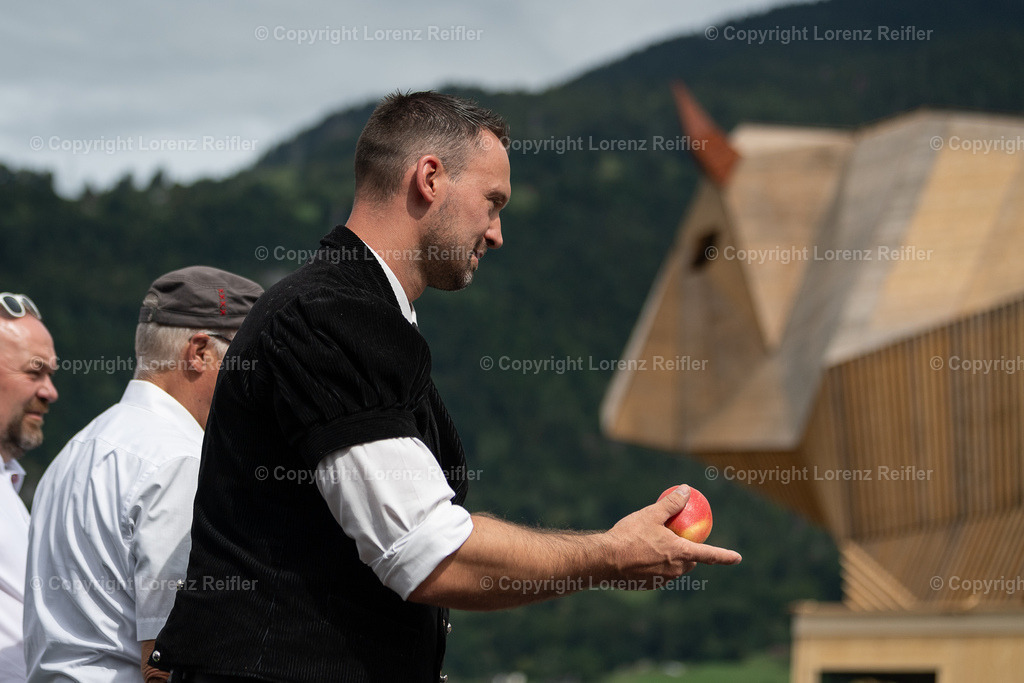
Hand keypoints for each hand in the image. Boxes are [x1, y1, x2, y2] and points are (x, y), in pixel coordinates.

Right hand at [602, 485, 740, 583]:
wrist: (604, 560)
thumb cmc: (629, 536)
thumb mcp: (651, 514)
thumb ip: (671, 504)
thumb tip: (686, 490)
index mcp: (680, 553)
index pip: (710, 555)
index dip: (725, 556)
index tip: (738, 558)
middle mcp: (675, 570)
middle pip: (690, 562)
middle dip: (690, 553)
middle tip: (678, 538)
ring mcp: (662, 580)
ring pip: (674, 569)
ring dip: (671, 558)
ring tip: (655, 545)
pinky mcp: (648, 585)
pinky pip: (659, 574)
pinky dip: (656, 565)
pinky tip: (640, 555)